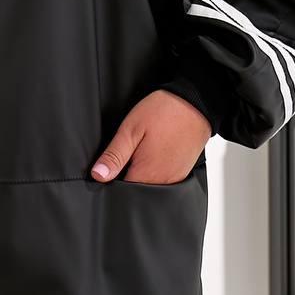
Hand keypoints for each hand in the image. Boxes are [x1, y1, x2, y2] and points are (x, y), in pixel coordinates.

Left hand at [90, 90, 210, 184]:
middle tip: (128, 152)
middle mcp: (163, 182)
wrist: (195, 103)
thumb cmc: (163, 112)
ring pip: (149, 185)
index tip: (111, 164)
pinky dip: (155, 170)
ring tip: (142, 150)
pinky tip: (154, 152)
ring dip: (141, 172)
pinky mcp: (182, 172)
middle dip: (126, 176)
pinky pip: (163, 179)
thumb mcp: (131, 129)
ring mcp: (175, 178)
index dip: (112, 179)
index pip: (121, 191)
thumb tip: (98, 175)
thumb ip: (114, 155)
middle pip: (136, 189)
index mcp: (146, 174)